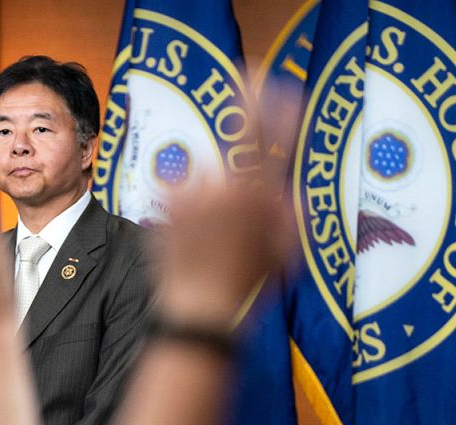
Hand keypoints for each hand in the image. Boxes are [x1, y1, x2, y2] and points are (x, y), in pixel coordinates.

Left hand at [156, 90, 299, 328]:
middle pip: (235, 161)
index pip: (271, 139)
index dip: (274, 107)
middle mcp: (227, 187)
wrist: (197, 311)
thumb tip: (288, 196)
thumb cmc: (245, 289)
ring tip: (207, 242)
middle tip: (235, 182)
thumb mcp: (284, 257)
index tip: (274, 82)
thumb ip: (289, 219)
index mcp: (262, 197)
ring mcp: (194, 193)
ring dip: (208, 201)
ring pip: (207, 182)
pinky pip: (180, 194)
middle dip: (238, 171)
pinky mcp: (166, 203)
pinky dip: (184, 210)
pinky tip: (187, 240)